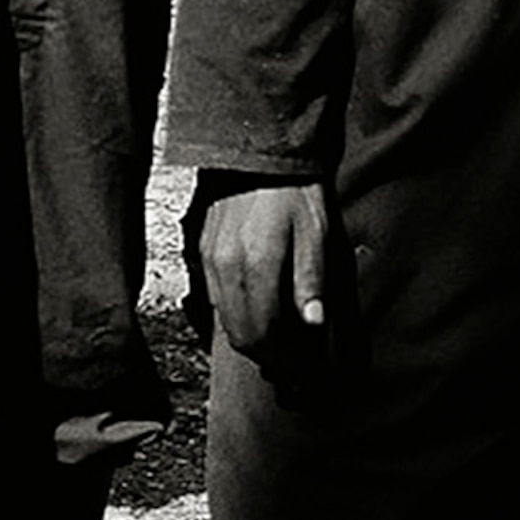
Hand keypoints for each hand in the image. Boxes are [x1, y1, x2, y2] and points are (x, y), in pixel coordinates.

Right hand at [199, 178, 330, 358]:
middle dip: (272, 358)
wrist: (257, 151)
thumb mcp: (315, 230)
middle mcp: (226, 267)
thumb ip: (311, 279)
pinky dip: (239, 319)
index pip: (268, 332)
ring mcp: (210, 261)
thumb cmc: (294, 189)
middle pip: (244, 336)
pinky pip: (217, 302)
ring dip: (255, 342)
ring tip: (284, 347)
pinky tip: (261, 316)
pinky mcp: (203, 253)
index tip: (311, 369)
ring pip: (227, 323)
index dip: (290, 358)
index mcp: (257, 263)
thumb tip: (313, 325)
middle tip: (299, 366)